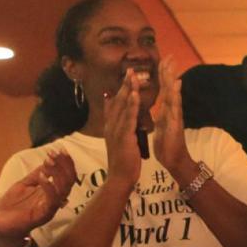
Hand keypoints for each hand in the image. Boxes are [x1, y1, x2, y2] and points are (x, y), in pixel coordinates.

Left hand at [0, 148, 76, 246]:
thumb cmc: (11, 206)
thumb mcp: (23, 185)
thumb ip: (36, 175)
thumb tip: (47, 161)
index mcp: (51, 192)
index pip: (66, 175)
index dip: (65, 162)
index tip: (59, 149)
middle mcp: (54, 200)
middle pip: (69, 181)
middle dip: (64, 165)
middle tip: (55, 153)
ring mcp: (50, 208)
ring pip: (64, 189)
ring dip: (58, 173)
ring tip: (49, 161)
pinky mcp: (43, 215)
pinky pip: (52, 200)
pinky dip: (49, 187)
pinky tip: (42, 176)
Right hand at [103, 68, 142, 186]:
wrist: (120, 177)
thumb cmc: (123, 160)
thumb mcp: (121, 141)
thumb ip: (122, 128)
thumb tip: (124, 119)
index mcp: (111, 126)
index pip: (115, 104)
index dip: (120, 90)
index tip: (126, 77)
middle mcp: (111, 126)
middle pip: (117, 101)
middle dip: (124, 85)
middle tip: (130, 70)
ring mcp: (115, 130)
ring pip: (121, 106)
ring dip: (127, 90)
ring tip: (133, 76)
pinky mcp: (123, 136)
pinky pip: (127, 118)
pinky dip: (130, 105)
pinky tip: (134, 95)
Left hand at [152, 59, 194, 178]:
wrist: (175, 161)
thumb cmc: (168, 145)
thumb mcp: (161, 126)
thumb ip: (161, 114)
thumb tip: (160, 106)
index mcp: (167, 110)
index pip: (164, 88)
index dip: (164, 74)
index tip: (164, 59)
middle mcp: (172, 110)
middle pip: (170, 87)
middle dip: (170, 71)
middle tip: (170, 55)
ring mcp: (175, 116)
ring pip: (173, 94)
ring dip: (173, 80)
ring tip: (173, 66)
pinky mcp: (176, 124)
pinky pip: (175, 108)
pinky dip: (175, 96)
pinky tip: (176, 85)